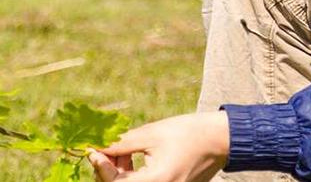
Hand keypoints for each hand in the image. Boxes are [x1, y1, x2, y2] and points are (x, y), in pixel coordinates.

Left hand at [88, 111, 228, 181]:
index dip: (100, 166)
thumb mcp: (149, 135)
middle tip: (102, 148)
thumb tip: (95, 146)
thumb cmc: (187, 133)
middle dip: (107, 169)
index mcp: (157, 181)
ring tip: (121, 148)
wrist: (219, 140)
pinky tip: (131, 154)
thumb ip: (119, 143)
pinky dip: (132, 173)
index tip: (92, 149)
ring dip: (119, 170)